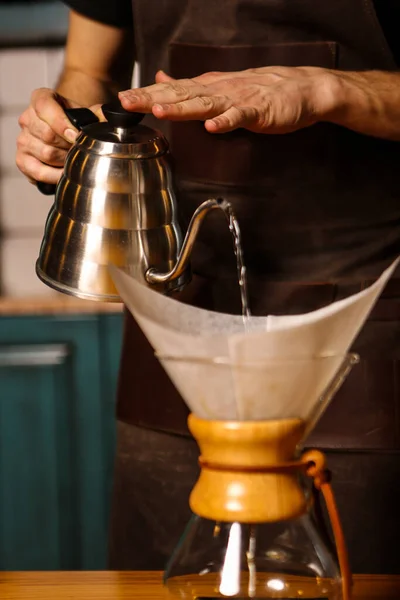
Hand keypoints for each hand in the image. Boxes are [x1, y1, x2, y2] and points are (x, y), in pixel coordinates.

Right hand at [16, 88, 101, 184]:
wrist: (67, 138)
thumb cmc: (77, 124)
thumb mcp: (88, 113)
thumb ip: (99, 113)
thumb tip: (108, 118)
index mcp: (41, 99)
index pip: (45, 107)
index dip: (61, 123)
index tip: (76, 135)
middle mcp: (27, 118)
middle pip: (47, 134)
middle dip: (69, 145)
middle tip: (80, 149)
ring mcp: (22, 140)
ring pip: (46, 153)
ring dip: (65, 160)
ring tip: (74, 158)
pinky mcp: (22, 160)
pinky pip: (39, 172)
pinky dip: (55, 175)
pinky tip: (65, 172)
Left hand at [119, 66, 336, 133]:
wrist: (300, 88)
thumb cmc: (260, 91)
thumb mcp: (218, 85)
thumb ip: (189, 86)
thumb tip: (160, 79)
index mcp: (207, 88)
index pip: (171, 91)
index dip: (145, 95)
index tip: (121, 101)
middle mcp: (217, 91)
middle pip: (180, 95)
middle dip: (152, 99)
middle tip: (126, 103)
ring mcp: (237, 100)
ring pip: (205, 104)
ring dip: (182, 109)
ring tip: (159, 112)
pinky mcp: (258, 111)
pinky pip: (240, 117)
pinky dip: (226, 121)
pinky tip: (212, 127)